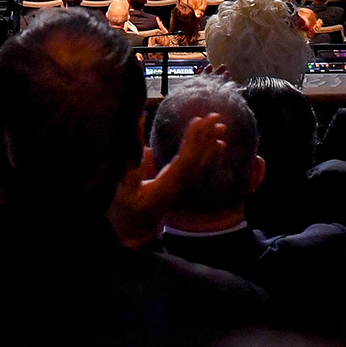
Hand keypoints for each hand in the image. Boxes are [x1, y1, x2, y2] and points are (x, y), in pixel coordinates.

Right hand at [111, 113, 226, 247]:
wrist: (135, 230)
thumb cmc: (127, 211)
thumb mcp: (124, 192)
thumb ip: (133, 171)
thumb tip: (146, 149)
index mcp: (167, 183)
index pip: (185, 159)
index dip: (193, 139)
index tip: (199, 120)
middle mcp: (180, 183)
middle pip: (197, 158)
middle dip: (207, 135)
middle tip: (216, 116)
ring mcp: (182, 184)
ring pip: (201, 161)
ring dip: (211, 142)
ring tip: (222, 126)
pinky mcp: (181, 183)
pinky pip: (199, 167)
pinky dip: (210, 154)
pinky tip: (219, 145)